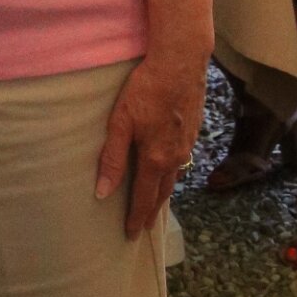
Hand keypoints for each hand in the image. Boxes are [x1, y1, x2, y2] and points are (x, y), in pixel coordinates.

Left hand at [96, 48, 208, 237]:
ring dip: (163, 192)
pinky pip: (182, 160)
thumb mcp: (121, 121)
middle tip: (143, 226)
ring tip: (154, 202)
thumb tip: (102, 193)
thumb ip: (112, 157)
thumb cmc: (146, 88)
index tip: (131, 234)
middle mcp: (176, 157)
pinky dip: (172, 172)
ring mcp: (188, 144)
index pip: (144, 197)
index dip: (137, 217)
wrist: (181, 62)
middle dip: (151, 210)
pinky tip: (168, 169)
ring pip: (174, 177)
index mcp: (156, 158)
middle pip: (162, 192)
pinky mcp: (194, 131)